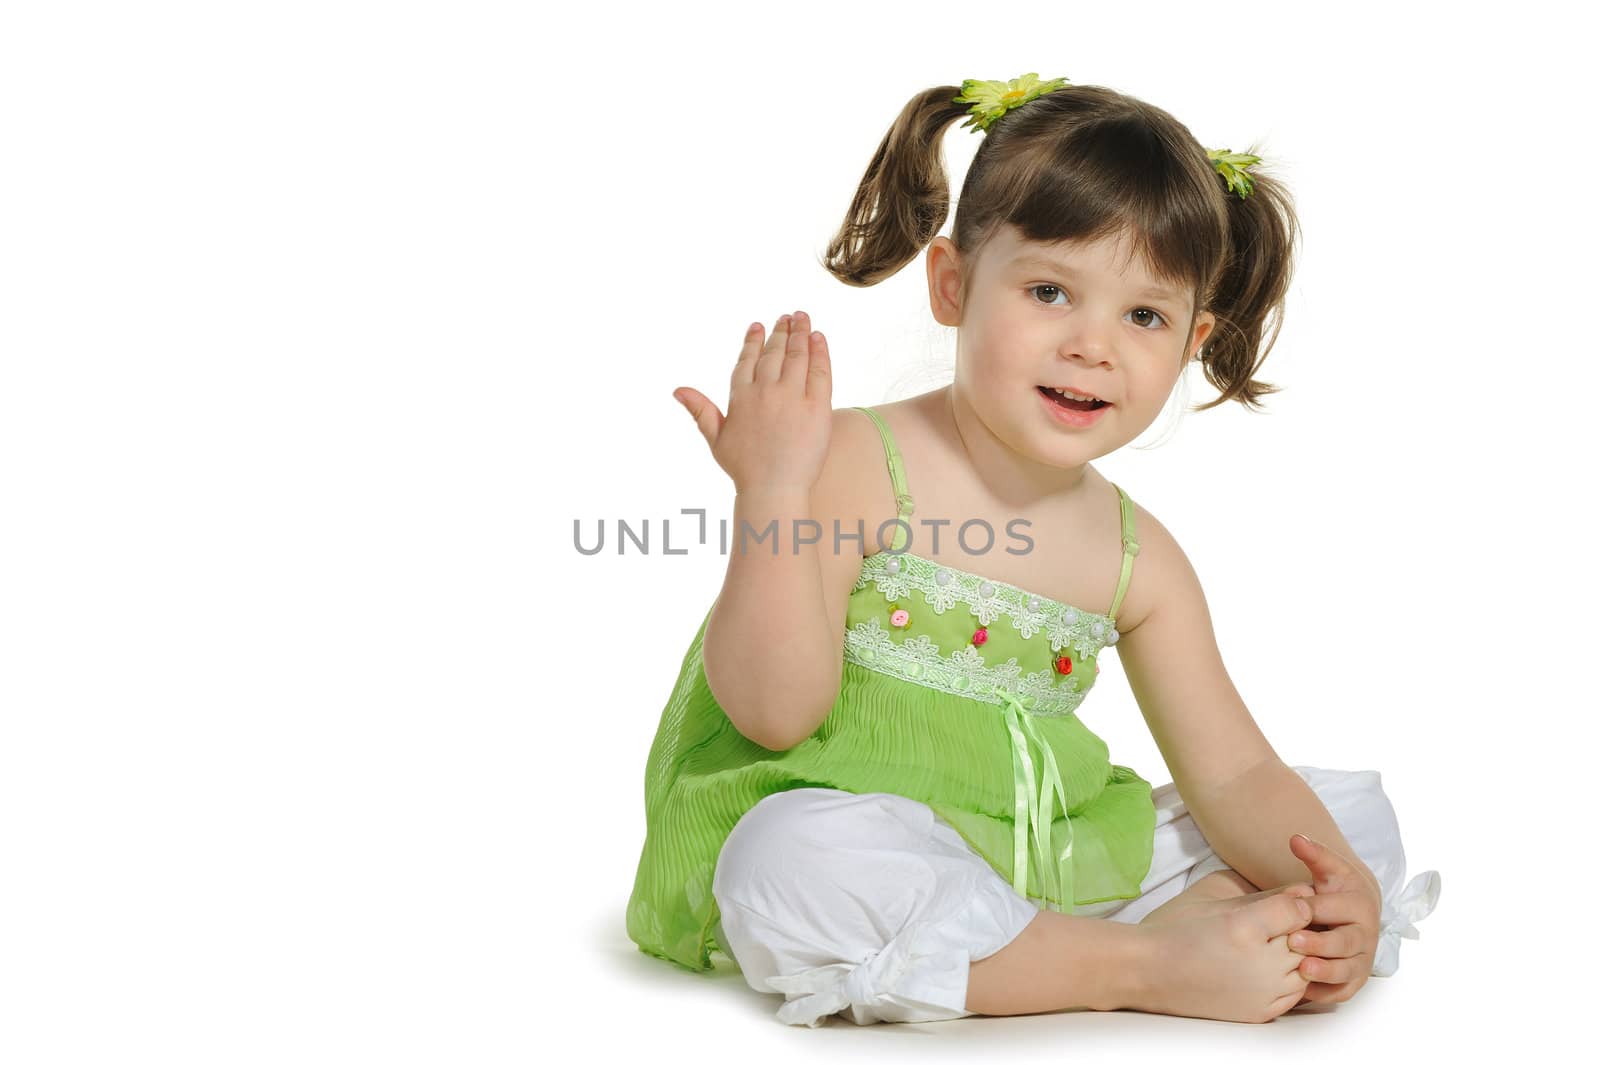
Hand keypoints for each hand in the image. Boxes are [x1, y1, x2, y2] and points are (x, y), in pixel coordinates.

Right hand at [673, 311, 832, 495]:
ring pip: (797, 356)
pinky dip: (819, 351)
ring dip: (800, 333)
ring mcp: (792, 397)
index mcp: (741, 397)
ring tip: (803, 318)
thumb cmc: (745, 469)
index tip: (758, 326)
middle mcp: (766, 391)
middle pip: (775, 353)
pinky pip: (820, 371)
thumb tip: (677, 390)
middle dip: (781, 331)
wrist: (774, 489)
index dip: (753, 341)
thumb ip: (701, 410)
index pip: (748, 360)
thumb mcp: (716, 438)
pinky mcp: (817, 407)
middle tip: (789, 316)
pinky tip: (818, 338)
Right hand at [1133, 892, 1314, 1022]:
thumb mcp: (1216, 904)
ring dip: (1296, 955)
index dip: (1292, 901)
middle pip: (1307, 939)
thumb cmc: (1175, 930)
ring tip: (1269, 946)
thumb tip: (1304, 893)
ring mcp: (1262, 994)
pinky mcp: (1260, 1013)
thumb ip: (1264, 899)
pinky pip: (1296, 994)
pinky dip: (1289, 979)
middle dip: (1297, 928)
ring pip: (1307, 968)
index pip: (1298, 910)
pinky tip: (1266, 968)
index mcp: (1244, 929)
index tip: (1279, 903)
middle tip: (1276, 922)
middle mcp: (1259, 965)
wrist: (1148, 972)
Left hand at [1285, 833, 1381, 1006]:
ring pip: (1346, 970)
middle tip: (1294, 941)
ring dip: (1326, 971)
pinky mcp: (1354, 980)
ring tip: (1303, 969)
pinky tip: (1303, 990)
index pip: (1337, 909)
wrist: (1352, 913)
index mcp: (1360, 905)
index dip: (1315, 909)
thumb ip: (1314, 854)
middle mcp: (1366, 934)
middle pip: (1344, 942)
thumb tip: (1296, 838)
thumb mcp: (1328, 869)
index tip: (1295, 908)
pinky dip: (1326, 992)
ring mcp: (1361, 959)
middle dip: (1321, 943)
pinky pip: (1342, 991)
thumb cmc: (1336, 889)